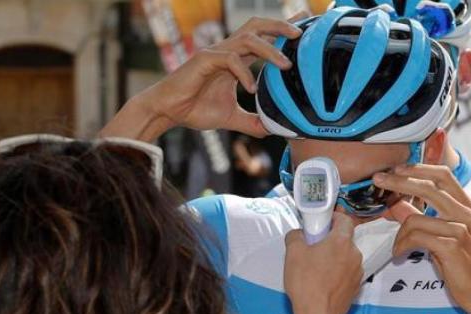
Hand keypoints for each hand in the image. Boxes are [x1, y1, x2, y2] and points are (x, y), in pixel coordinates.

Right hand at [137, 17, 299, 136]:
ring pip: (247, 39)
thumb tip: (274, 131)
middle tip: (300, 33)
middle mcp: (228, 51)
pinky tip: (251, 90)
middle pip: (256, 26)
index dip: (280, 29)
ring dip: (269, 49)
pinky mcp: (204, 60)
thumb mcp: (232, 118)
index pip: (262, 37)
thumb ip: (253, 122)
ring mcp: (216, 53)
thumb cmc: (196, 109)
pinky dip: (244, 73)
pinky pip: (229, 59)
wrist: (168, 111)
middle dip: (279, 26)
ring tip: (286, 65)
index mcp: (236, 59)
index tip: (302, 25)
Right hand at [284, 213, 362, 313]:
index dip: (334, 218)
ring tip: (317, 267)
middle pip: (345, 240)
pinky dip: (338, 273)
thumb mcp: (293, 253)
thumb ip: (296, 236)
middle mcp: (355, 255)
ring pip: (347, 257)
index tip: (323, 222)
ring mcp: (358, 272)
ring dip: (335, 257)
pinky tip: (324, 281)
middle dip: (331, 240)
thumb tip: (299, 234)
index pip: (345, 220)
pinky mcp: (356, 287)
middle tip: (314, 246)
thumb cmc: (306, 282)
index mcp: (342, 242)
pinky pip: (347, 273)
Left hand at [375, 164, 470, 313]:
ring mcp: (461, 230)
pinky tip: (400, 254)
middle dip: (400, 181)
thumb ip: (422, 218)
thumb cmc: (463, 266)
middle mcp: (466, 214)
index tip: (396, 168)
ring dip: (399, 233)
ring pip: (416, 218)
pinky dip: (402, 245)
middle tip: (379, 179)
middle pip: (429, 186)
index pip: (443, 175)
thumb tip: (397, 204)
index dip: (419, 168)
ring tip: (397, 246)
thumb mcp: (443, 237)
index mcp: (466, 207)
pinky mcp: (452, 247)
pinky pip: (417, 237)